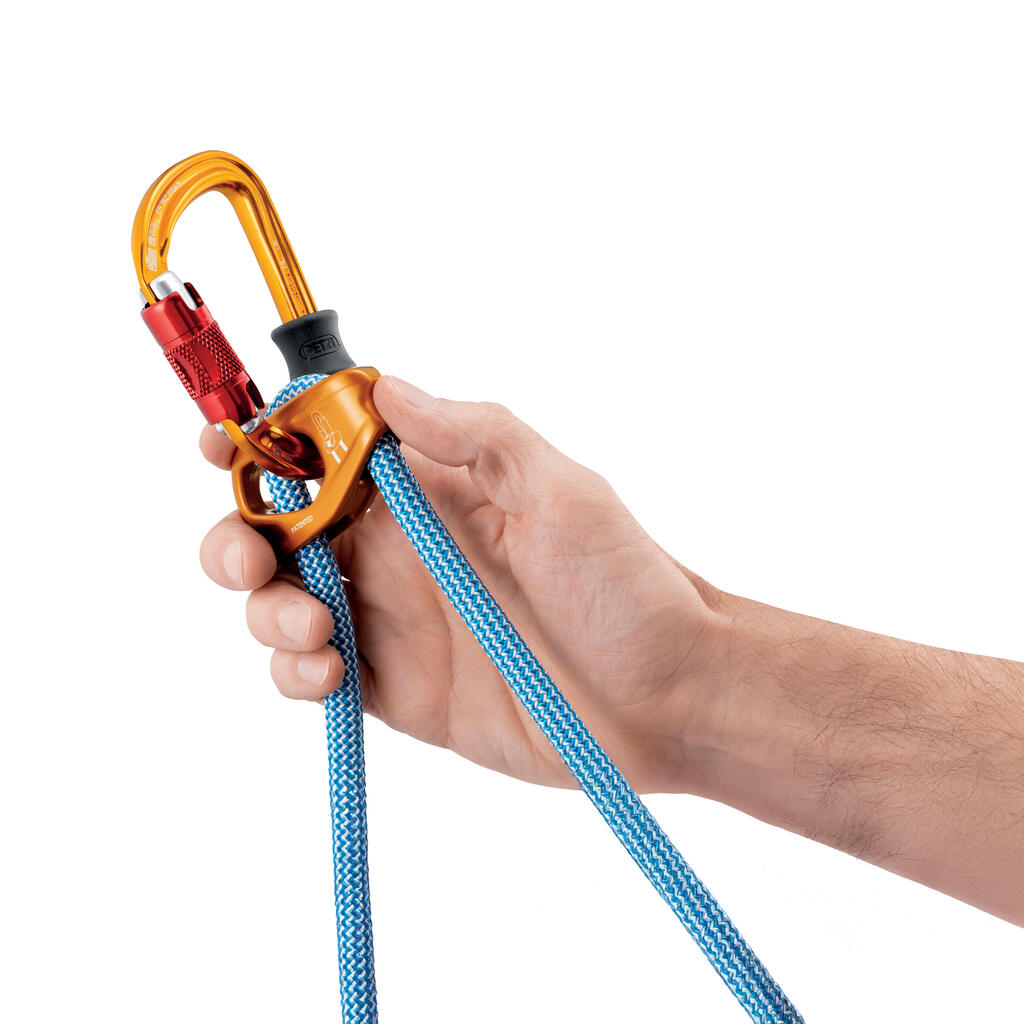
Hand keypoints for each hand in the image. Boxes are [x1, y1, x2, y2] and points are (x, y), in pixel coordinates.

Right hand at [198, 377, 721, 791]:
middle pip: (278, 527)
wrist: (664, 698)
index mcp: (428, 489)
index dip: (262, 440)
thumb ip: (474, 435)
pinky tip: (326, 672)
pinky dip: (294, 672)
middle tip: (247, 554)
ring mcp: (391, 620)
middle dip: (237, 533)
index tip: (221, 444)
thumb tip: (385, 385)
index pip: (322, 450)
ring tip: (313, 625)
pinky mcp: (395, 688)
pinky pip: (312, 674)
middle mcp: (398, 548)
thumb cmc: (624, 585)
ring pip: (280, 601)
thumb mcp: (560, 491)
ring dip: (264, 607)